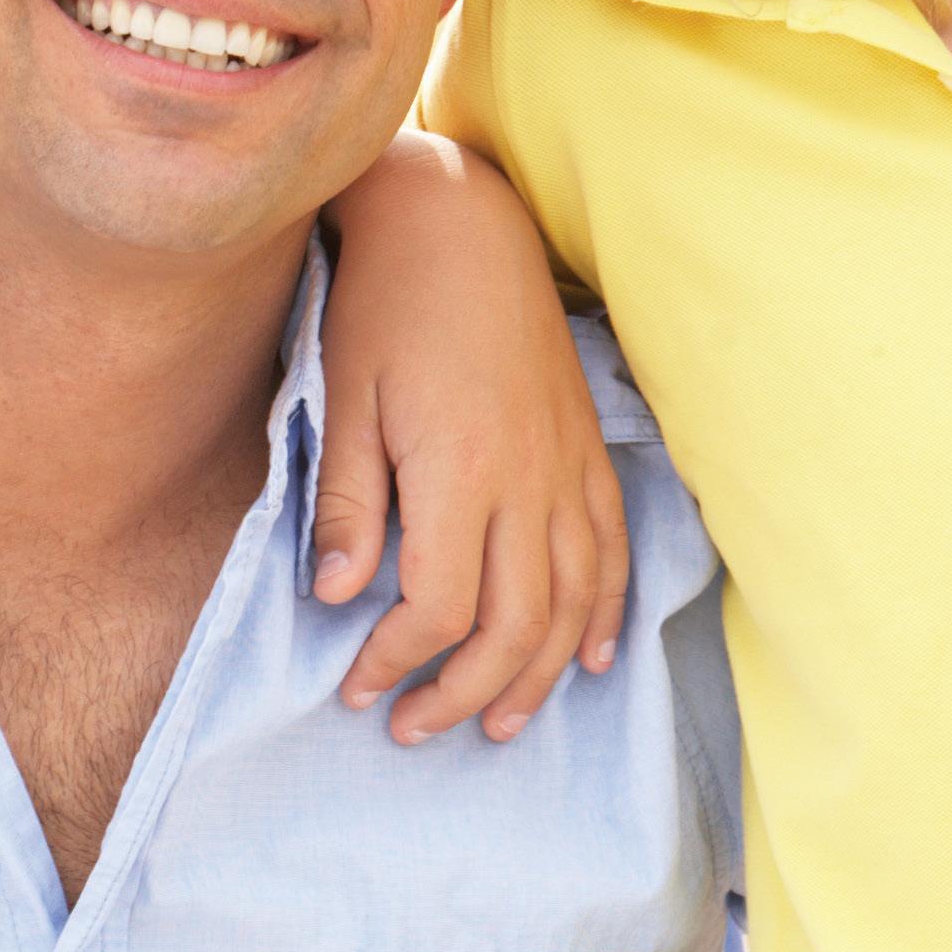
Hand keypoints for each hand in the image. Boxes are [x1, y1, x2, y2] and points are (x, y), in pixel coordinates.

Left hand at [314, 129, 629, 742]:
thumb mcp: (345, 401)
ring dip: (536, 676)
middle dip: (464, 694)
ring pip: (572, 604)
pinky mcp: (586, 452)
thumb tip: (340, 596)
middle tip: (412, 726)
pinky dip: (603, 615)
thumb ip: (350, 505)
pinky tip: (585, 661)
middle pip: (514, 625)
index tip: (357, 685)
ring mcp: (565, 468)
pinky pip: (611, 552)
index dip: (398, 661)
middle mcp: (527, 480)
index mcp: (461, 471)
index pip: (440, 607)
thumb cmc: (385, 307)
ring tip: (497, 724)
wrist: (458, 225)